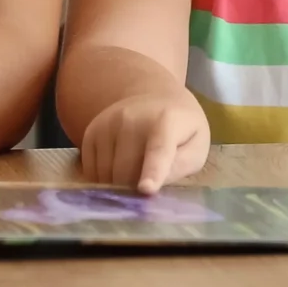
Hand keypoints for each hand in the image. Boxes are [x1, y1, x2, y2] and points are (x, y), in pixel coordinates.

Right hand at [76, 88, 209, 194]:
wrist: (156, 96)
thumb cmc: (181, 129)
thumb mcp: (196, 146)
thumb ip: (181, 167)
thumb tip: (152, 188)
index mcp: (166, 122)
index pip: (158, 150)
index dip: (152, 172)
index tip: (146, 190)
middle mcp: (131, 118)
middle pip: (126, 171)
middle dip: (134, 189)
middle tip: (146, 187)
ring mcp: (107, 123)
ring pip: (106, 174)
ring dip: (118, 186)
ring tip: (134, 174)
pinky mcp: (91, 131)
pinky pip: (90, 170)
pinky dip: (102, 180)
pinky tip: (117, 171)